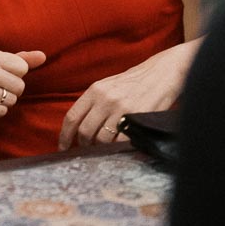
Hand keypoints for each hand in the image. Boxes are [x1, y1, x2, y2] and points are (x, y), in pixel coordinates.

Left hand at [58, 44, 193, 150]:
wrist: (161, 73)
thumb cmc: (134, 82)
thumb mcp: (108, 86)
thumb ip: (93, 104)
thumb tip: (78, 129)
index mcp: (94, 90)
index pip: (72, 117)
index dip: (64, 136)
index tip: (63, 147)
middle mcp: (105, 98)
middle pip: (85, 131)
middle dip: (84, 146)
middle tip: (87, 152)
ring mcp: (121, 108)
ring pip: (102, 139)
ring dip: (101, 149)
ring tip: (105, 151)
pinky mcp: (137, 116)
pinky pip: (121, 140)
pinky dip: (118, 148)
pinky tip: (119, 148)